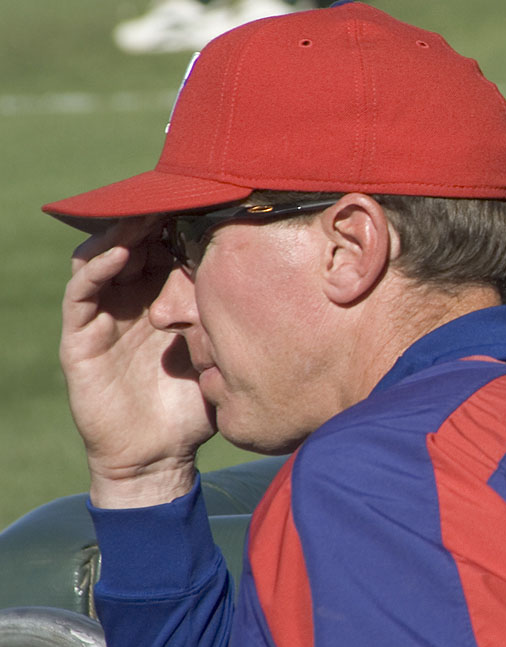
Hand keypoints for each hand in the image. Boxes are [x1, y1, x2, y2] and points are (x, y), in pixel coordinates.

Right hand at [60, 219, 214, 507]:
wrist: (160, 455)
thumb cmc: (196, 403)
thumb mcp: (222, 352)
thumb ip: (235, 319)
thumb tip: (285, 284)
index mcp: (165, 299)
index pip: (169, 249)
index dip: (183, 223)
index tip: (209, 197)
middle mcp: (132, 300)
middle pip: (136, 244)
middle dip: (153, 217)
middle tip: (175, 191)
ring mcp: (103, 316)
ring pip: (105, 258)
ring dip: (123, 232)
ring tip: (146, 212)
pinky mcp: (80, 337)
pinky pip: (82, 294)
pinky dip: (97, 267)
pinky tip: (120, 250)